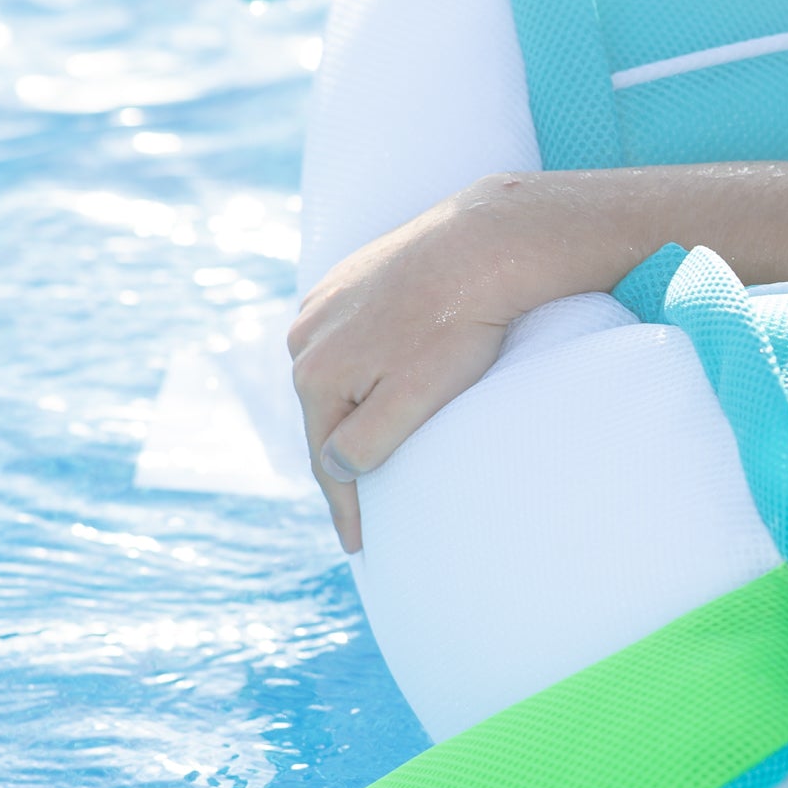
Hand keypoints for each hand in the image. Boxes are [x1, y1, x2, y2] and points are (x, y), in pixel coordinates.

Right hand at [286, 176, 557, 551]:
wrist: (482, 242)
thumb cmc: (455, 327)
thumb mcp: (410, 400)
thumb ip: (365, 442)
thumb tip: (335, 466)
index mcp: (315, 373)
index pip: (326, 459)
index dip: (345, 507)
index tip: (359, 544)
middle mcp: (305, 336)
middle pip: (324, 416)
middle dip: (343, 458)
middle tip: (363, 504)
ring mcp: (324, 302)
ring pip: (336, 375)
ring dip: (350, 408)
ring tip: (369, 443)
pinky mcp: (351, 277)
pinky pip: (350, 338)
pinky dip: (362, 367)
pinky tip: (379, 377)